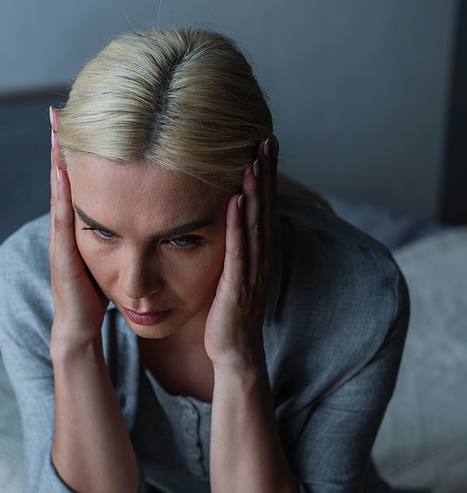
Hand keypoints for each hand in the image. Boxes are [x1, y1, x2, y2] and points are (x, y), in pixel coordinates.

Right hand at [48, 107, 108, 348]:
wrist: (81, 327)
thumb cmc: (98, 293)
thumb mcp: (111, 255)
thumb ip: (119, 233)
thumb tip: (142, 213)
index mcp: (82, 226)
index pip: (79, 181)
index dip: (79, 151)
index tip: (83, 117)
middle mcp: (66, 228)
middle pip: (63, 178)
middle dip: (61, 144)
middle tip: (60, 109)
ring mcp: (61, 240)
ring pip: (59, 193)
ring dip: (57, 161)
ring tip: (57, 129)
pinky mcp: (64, 256)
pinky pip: (62, 220)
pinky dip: (62, 196)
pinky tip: (64, 173)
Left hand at [204, 137, 278, 371]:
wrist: (234, 352)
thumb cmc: (229, 314)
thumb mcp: (233, 275)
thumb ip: (234, 248)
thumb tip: (225, 221)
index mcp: (259, 256)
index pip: (264, 209)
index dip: (267, 177)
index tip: (265, 145)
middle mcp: (261, 260)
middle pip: (265, 211)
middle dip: (267, 175)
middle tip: (266, 139)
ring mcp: (252, 274)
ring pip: (255, 226)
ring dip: (255, 192)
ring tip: (254, 159)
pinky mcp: (237, 288)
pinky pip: (238, 252)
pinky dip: (238, 225)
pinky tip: (235, 200)